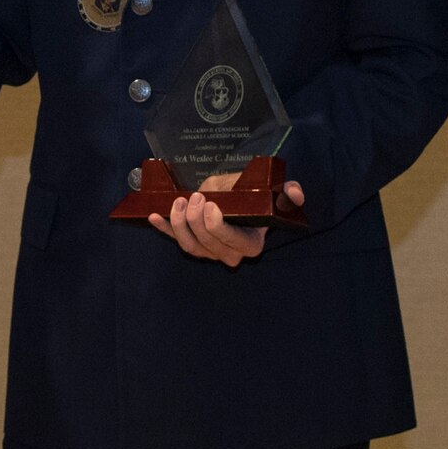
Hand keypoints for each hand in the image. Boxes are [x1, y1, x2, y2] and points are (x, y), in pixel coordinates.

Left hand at [149, 176, 305, 267]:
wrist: (246, 204)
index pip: (231, 241)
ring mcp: (209, 253)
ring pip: (189, 247)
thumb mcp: (277, 194)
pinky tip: (152, 216)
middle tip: (195, 196)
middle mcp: (229, 255)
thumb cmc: (260, 200)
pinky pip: (174, 240)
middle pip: (207, 244)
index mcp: (251, 245)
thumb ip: (289, 194)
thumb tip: (295, 193)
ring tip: (178, 202)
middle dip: (196, 220)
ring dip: (179, 225)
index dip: (216, 226)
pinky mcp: (193, 245)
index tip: (210, 203)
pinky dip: (163, 229)